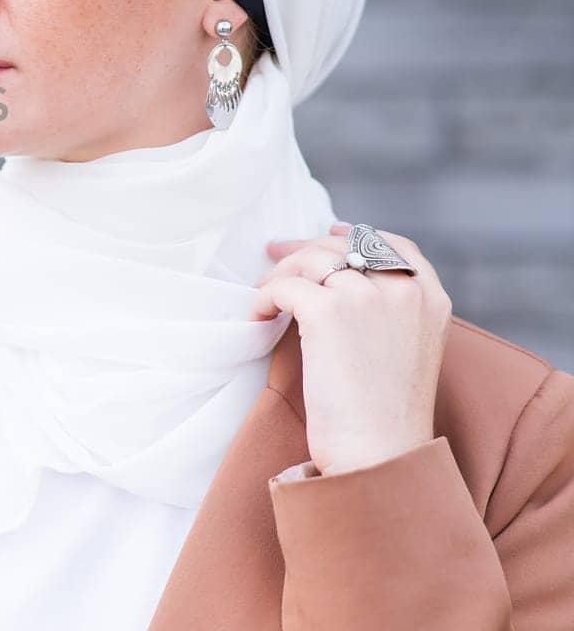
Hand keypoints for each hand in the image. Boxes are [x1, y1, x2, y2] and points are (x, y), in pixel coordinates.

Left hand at [250, 221, 451, 476]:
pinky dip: (264, 297)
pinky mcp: (327, 311)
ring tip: (265, 298)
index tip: (329, 233)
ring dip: (281, 274)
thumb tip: (341, 278)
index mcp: (430, 299)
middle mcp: (403, 289)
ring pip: (311, 260)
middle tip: (274, 258)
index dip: (358, 235)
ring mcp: (366, 296)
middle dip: (306, 250)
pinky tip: (258, 316)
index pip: (395, 245)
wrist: (380, 453)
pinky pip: (284, 286)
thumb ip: (390, 313)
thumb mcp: (408, 351)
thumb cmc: (386, 415)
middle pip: (346, 247)